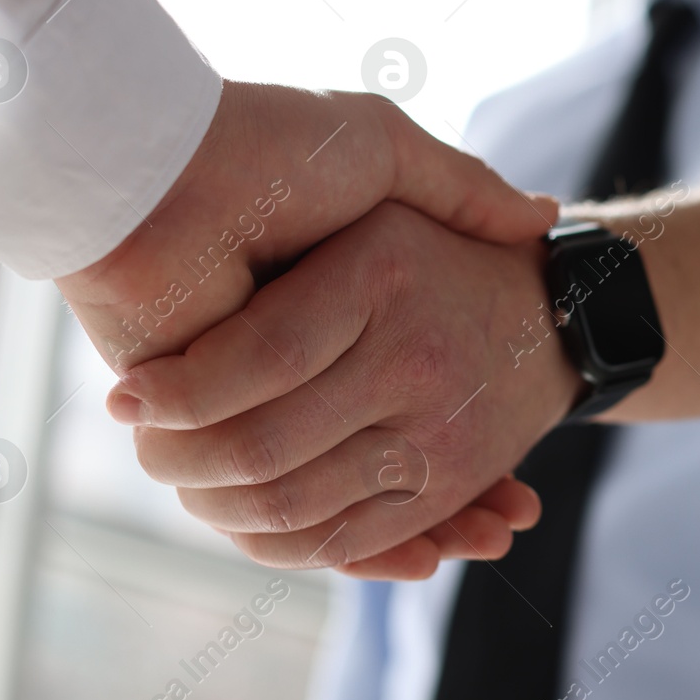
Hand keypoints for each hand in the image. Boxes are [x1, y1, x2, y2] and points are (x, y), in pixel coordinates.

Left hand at [57, 81, 558, 573]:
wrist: (157, 161)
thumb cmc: (273, 148)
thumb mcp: (383, 152)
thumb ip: (458, 186)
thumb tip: (541, 219)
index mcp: (345, 305)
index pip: (420, 388)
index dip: (480, 425)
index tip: (528, 457)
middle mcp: (310, 363)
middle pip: (393, 454)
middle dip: (462, 492)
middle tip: (515, 522)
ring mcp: (267, 402)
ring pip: (353, 495)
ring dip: (425, 527)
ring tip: (496, 536)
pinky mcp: (218, 432)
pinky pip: (296, 513)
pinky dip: (357, 544)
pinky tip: (430, 551)